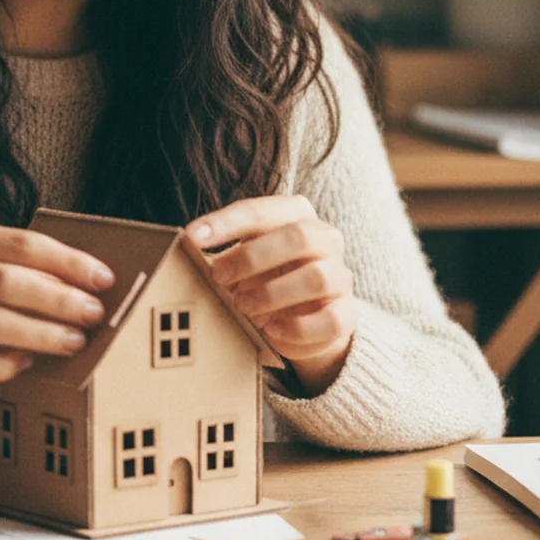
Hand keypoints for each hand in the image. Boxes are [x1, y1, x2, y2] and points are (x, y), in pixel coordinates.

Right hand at [0, 218, 114, 394]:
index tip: (103, 279)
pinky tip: (27, 363)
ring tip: (73, 342)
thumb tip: (78, 282)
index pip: (21, 243)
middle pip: (8, 281)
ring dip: (40, 334)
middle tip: (95, 314)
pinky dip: (4, 364)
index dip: (68, 262)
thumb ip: (5, 260)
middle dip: (60, 299)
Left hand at [188, 196, 354, 395]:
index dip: (226, 222)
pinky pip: (329, 320)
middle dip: (251, 257)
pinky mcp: (346, 314)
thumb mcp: (247, 259)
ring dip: (271, 293)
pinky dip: (295, 327)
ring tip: (242, 306)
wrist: (308, 319)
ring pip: (316, 277)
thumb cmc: (268, 278)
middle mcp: (325, 239)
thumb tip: (192, 251)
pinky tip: (271, 329)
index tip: (192, 236)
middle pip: (298, 236)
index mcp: (297, 215)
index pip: (262, 210)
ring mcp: (340, 276)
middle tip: (219, 277)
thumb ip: (227, 253)